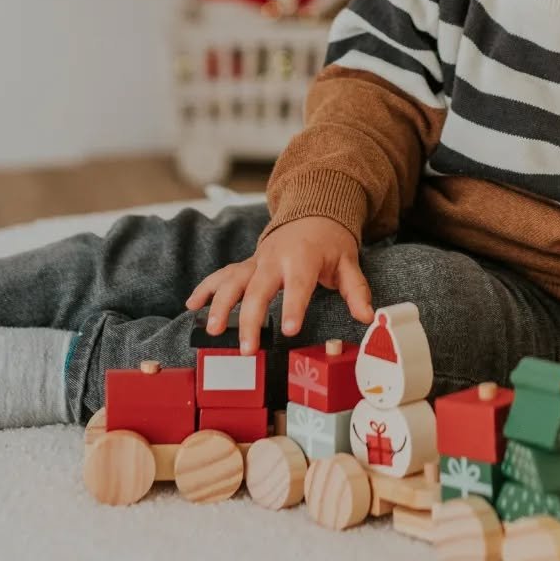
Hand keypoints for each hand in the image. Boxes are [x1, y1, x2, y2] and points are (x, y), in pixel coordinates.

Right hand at [184, 216, 373, 353]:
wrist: (313, 212)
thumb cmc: (331, 243)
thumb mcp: (348, 263)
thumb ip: (356, 291)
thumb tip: (368, 317)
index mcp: (303, 258)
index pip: (297, 284)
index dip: (292, 307)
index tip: (288, 330)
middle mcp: (275, 259)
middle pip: (259, 289)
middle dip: (250, 319)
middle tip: (248, 349)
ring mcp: (257, 261)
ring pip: (233, 281)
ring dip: (221, 305)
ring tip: (214, 331)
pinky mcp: (247, 264)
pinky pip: (222, 274)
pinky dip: (205, 288)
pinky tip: (192, 306)